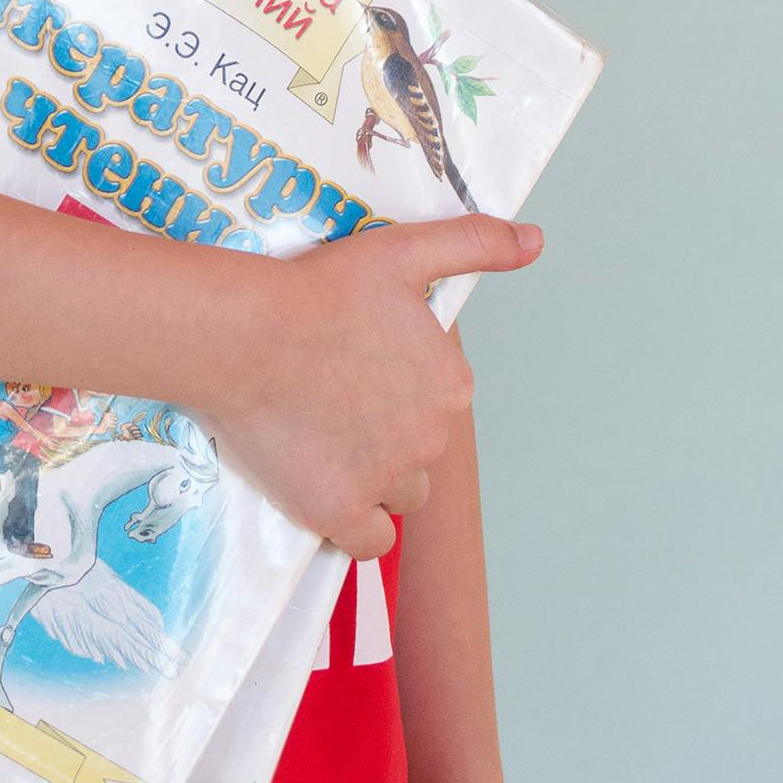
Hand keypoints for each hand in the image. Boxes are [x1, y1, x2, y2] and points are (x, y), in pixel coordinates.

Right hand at [201, 217, 542, 557]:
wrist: (246, 334)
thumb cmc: (317, 289)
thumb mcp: (403, 251)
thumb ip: (474, 244)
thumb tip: (537, 241)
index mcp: (450, 385)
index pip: (435, 404)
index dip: (395, 389)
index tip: (353, 368)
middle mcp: (431, 439)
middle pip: (418, 451)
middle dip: (383, 434)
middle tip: (327, 400)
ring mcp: (386, 480)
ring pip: (397, 496)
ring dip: (370, 479)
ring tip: (320, 443)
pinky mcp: (338, 512)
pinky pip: (365, 541)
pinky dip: (349, 524)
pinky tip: (322, 493)